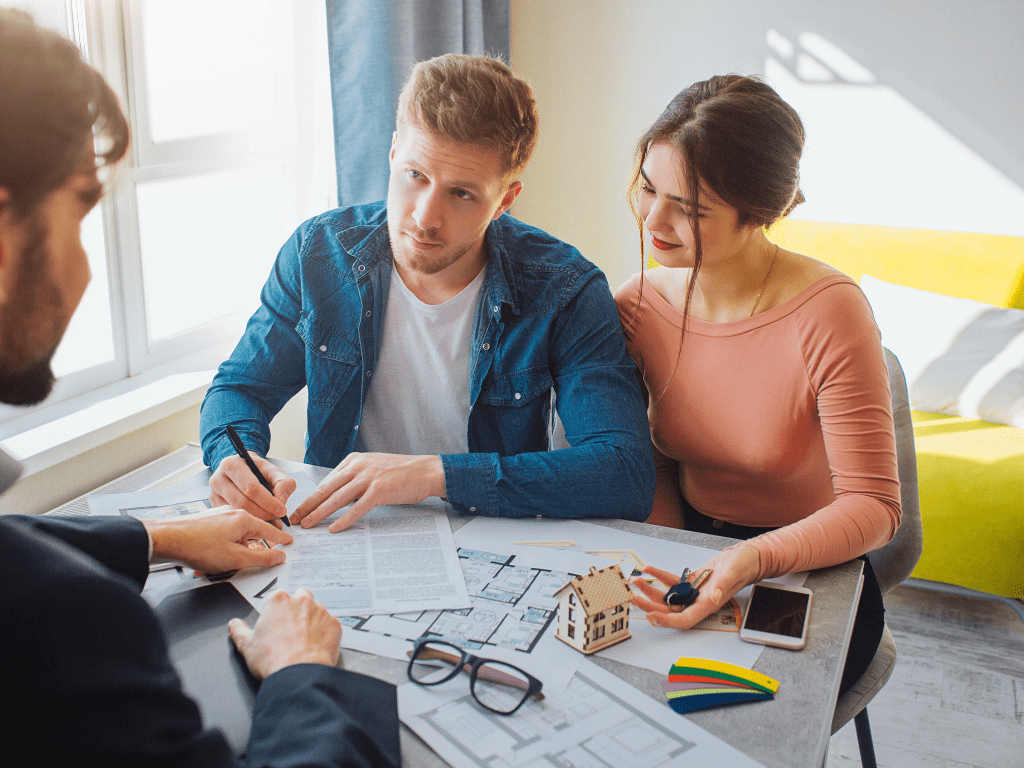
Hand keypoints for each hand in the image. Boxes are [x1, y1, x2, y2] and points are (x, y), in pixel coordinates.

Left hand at [144, 507, 292, 573]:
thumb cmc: (198, 547)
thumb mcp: (236, 558)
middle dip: (256, 547)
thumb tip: (279, 556)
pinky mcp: (207, 522)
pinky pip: (225, 535)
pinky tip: (216, 558)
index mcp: (244, 519)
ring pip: (237, 535)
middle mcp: (233, 513)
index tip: (289, 542)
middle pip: (254, 532)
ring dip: (237, 550)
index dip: (281, 538)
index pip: (270, 530)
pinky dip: (225, 547)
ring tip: (229, 564)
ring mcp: (219, 517)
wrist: (166, 540)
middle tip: (263, 558)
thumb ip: (261, 558)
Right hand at [209, 451, 296, 522]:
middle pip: (242, 502)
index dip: (268, 501)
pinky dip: (247, 522)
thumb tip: (281, 500)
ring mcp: (214, 493)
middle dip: (263, 513)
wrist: (242, 469)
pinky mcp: (214, 505)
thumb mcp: (274, 471)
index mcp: (232, 465)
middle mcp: (218, 478)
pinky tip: (258, 522)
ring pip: (236, 512)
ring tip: (270, 521)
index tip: (281, 510)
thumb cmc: (257, 470)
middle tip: (277, 518)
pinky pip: (231, 518)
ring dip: (256, 520)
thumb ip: (283, 482)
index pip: (251, 487)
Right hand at [228, 588, 341, 678]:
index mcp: (278, 601)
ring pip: (317, 609)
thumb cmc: (274, 659)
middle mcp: (301, 600)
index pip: (277, 597)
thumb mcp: (246, 645)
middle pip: (300, 596)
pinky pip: (330, 624)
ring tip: (304, 639)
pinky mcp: (334, 624)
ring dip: (312, 620)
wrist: (298, 674)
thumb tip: (234, 624)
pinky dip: (325, 632)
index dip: (276, 611)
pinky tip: (316, 645)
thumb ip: (239, 630)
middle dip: (297, 608)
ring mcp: (320, 611)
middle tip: (291, 628)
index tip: (275, 622)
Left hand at [291, 452, 445, 532]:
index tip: (300, 508)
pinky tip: (333, 528)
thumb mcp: (373, 468)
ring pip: (336, 499)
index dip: (311, 497)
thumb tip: (338, 497)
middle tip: (294, 519)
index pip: (326, 481)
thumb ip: (355, 478)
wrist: (426, 470)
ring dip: (319, 514)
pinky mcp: (379, 490)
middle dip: (308, 506)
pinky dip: (343, 520)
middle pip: (326, 489)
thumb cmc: (402, 472)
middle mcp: (358, 466)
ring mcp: (368, 478)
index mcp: (354, 460)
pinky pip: (356, 508)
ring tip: (307, 525)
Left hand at [631, 543, 761, 629]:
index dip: (667, 621)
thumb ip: (723, 585)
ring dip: (651, 592)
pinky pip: (672, 583)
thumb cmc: (745, 564)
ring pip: (668, 598)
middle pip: (670, 611)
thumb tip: (713, 598)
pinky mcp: (692, 583)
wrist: (748, 557)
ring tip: (636, 582)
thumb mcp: (734, 571)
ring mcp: (695, 593)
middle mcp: (699, 601)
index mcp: (709, 604)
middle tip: (632, 598)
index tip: (651, 615)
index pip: (684, 619)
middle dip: (650, 606)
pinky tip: (648, 569)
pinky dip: (659, 577)